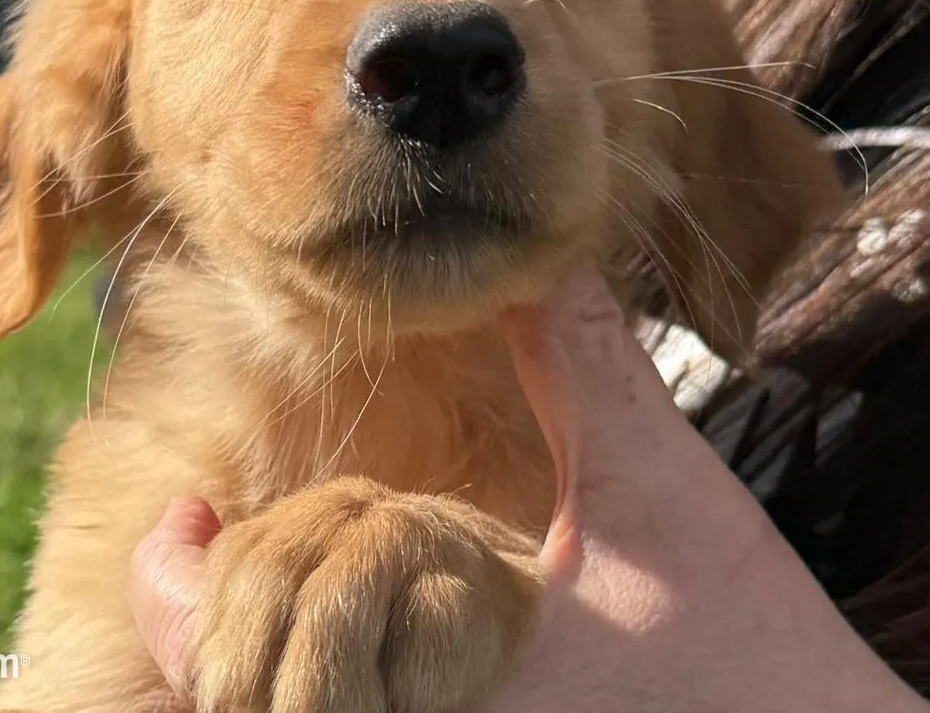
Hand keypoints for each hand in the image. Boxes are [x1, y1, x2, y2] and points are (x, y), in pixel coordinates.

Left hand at [130, 266, 929, 711]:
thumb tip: (535, 262)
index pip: (231, 658)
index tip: (182, 517)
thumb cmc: (751, 653)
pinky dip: (344, 709)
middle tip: (213, 555)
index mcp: (439, 680)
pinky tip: (375, 658)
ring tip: (279, 607)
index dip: (179, 589)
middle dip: (216, 644)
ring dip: (271, 681)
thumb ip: (580, 367)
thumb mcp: (654, 490)